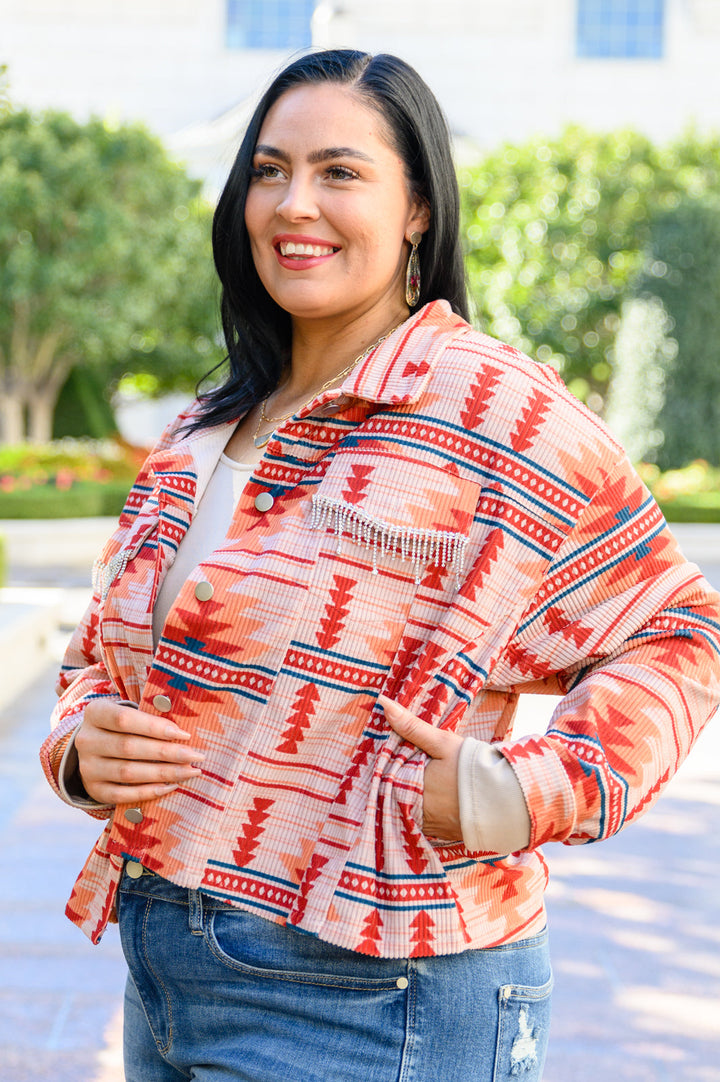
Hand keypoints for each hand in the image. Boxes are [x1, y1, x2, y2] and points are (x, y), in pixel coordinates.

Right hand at [75, 699, 204, 805]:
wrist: (96, 749)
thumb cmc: (124, 727)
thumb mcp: (131, 714)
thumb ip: (151, 718)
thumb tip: (183, 733)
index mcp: (95, 713)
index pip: (124, 719)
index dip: (155, 727)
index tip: (184, 734)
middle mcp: (86, 740)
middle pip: (128, 747)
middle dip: (166, 752)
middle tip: (195, 756)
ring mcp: (88, 767)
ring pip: (127, 772)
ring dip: (162, 773)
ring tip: (190, 772)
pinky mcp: (94, 789)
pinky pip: (122, 795)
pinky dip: (148, 792)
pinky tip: (170, 787)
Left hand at [377, 695, 463, 841]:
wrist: (508, 796)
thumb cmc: (471, 765)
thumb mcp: (442, 742)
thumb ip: (411, 726)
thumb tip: (384, 703)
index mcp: (412, 788)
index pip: (386, 780)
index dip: (387, 771)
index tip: (388, 761)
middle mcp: (418, 812)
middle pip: (397, 799)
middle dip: (398, 787)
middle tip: (405, 773)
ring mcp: (432, 827)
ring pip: (411, 813)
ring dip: (411, 802)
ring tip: (418, 787)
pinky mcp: (447, 836)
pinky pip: (427, 825)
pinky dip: (427, 814)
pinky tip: (435, 803)